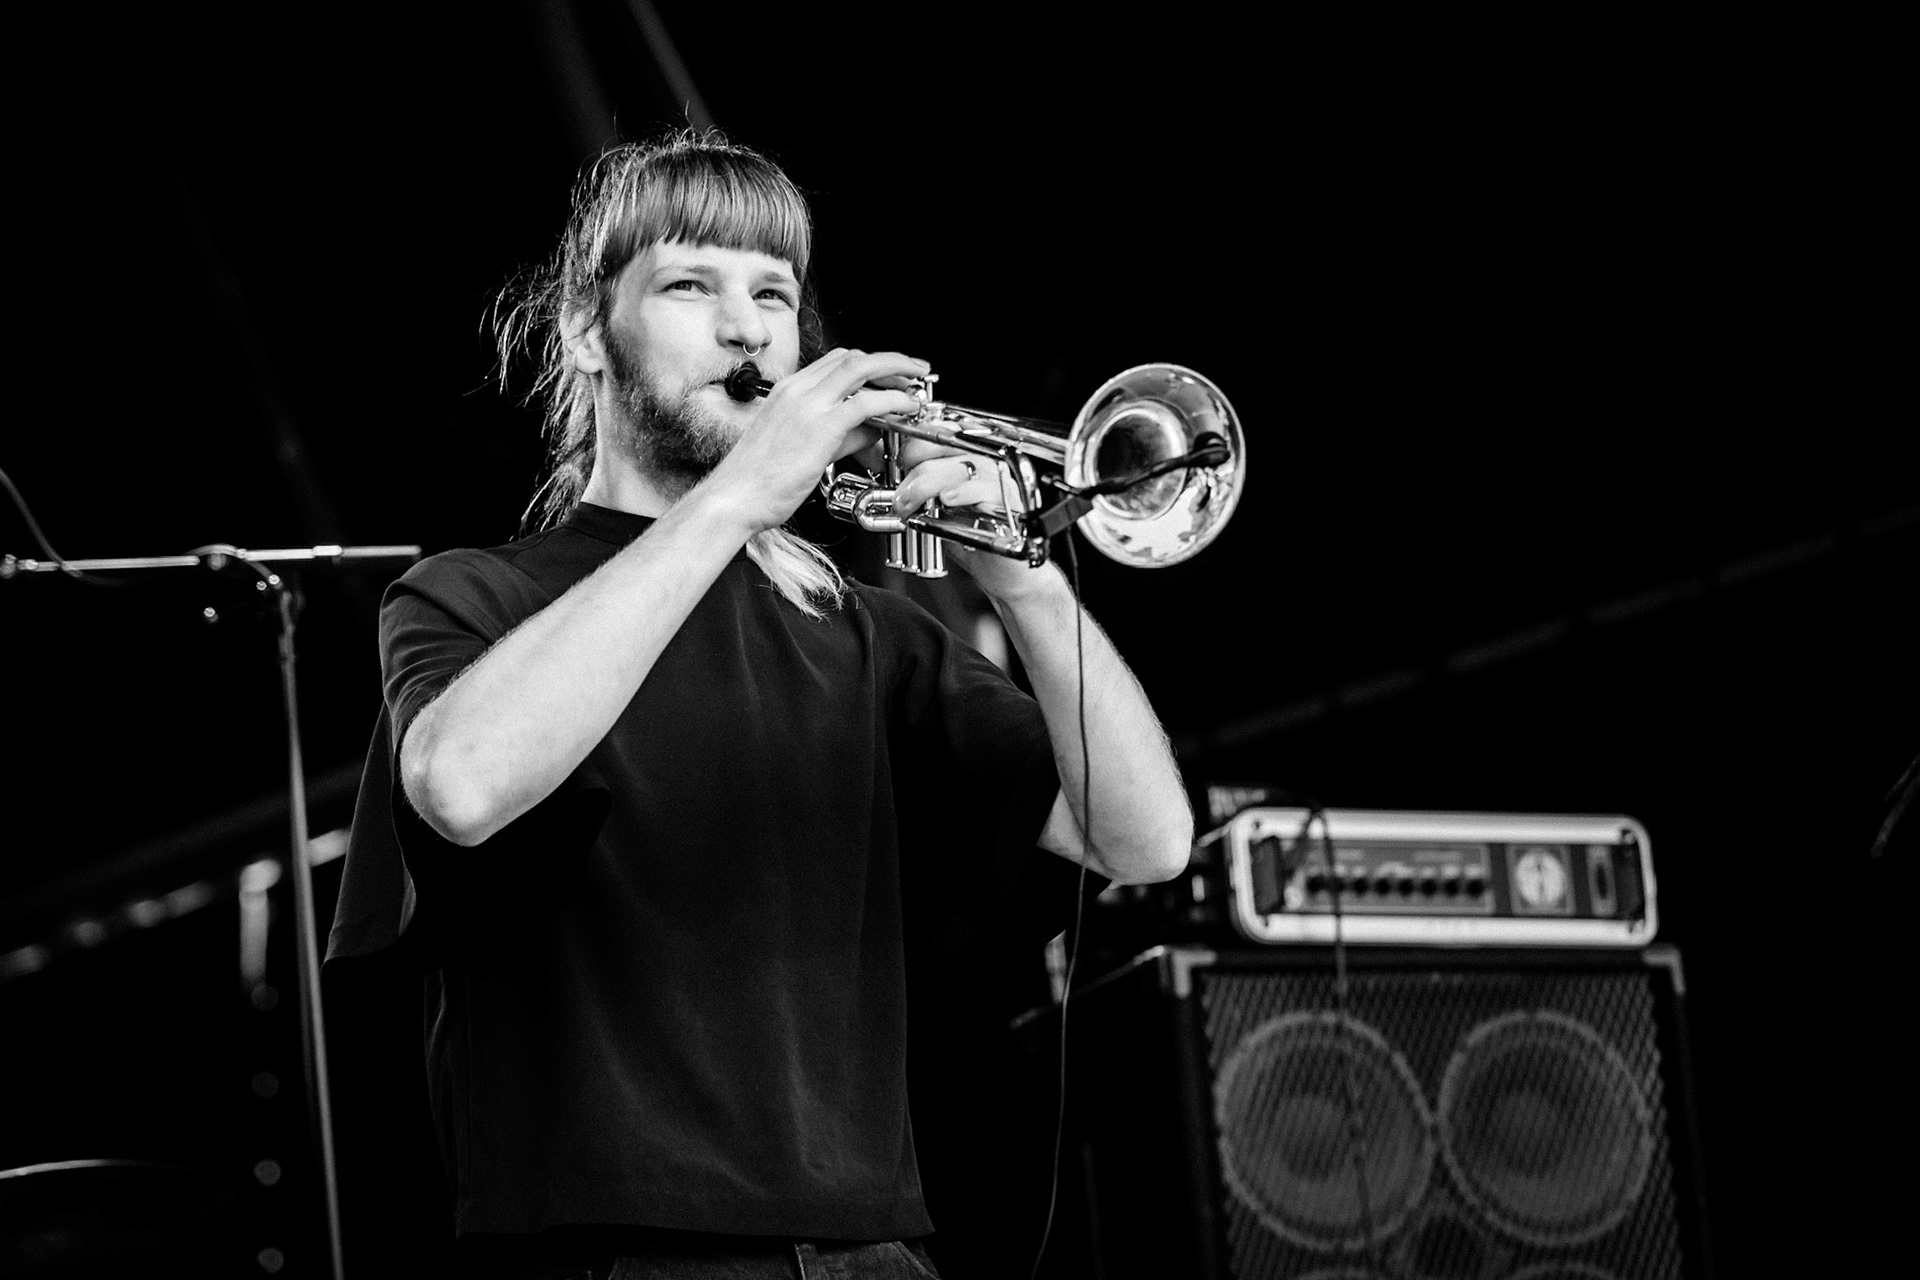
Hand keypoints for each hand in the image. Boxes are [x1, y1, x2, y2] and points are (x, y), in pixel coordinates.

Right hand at [707, 349, 929, 532]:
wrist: (732, 499)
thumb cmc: (756, 481)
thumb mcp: (799, 447)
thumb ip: (839, 435)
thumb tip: (871, 430)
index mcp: (788, 391)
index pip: (835, 362)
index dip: (868, 364)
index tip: (889, 376)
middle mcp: (798, 390)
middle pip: (852, 357)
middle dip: (888, 361)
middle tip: (912, 373)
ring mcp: (808, 405)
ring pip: (862, 368)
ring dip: (896, 370)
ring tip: (916, 385)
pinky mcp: (821, 427)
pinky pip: (867, 402)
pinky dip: (893, 401)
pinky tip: (906, 409)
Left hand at [891, 447, 1056, 599]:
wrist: (1006, 574)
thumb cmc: (977, 544)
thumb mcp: (940, 514)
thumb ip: (923, 495)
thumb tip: (894, 485)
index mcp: (973, 461)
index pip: (946, 434)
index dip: (919, 444)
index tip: (900, 462)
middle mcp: (990, 466)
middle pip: (952, 448)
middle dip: (917, 471)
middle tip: (900, 497)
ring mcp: (1002, 483)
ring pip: (965, 466)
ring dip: (930, 483)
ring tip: (911, 504)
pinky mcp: (1011, 504)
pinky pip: (988, 489)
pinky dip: (964, 493)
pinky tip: (948, 500)